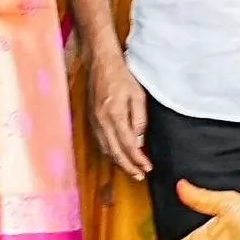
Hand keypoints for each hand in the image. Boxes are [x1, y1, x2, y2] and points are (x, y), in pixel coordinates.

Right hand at [85, 64, 149, 178]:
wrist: (101, 63)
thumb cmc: (122, 76)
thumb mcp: (137, 95)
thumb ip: (139, 119)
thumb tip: (139, 139)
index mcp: (115, 115)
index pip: (128, 145)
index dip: (138, 159)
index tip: (148, 167)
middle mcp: (102, 121)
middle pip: (115, 152)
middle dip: (128, 167)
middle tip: (140, 176)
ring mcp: (94, 121)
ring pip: (106, 149)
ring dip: (119, 162)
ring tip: (131, 170)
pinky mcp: (91, 120)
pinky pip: (100, 142)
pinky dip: (110, 152)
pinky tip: (118, 156)